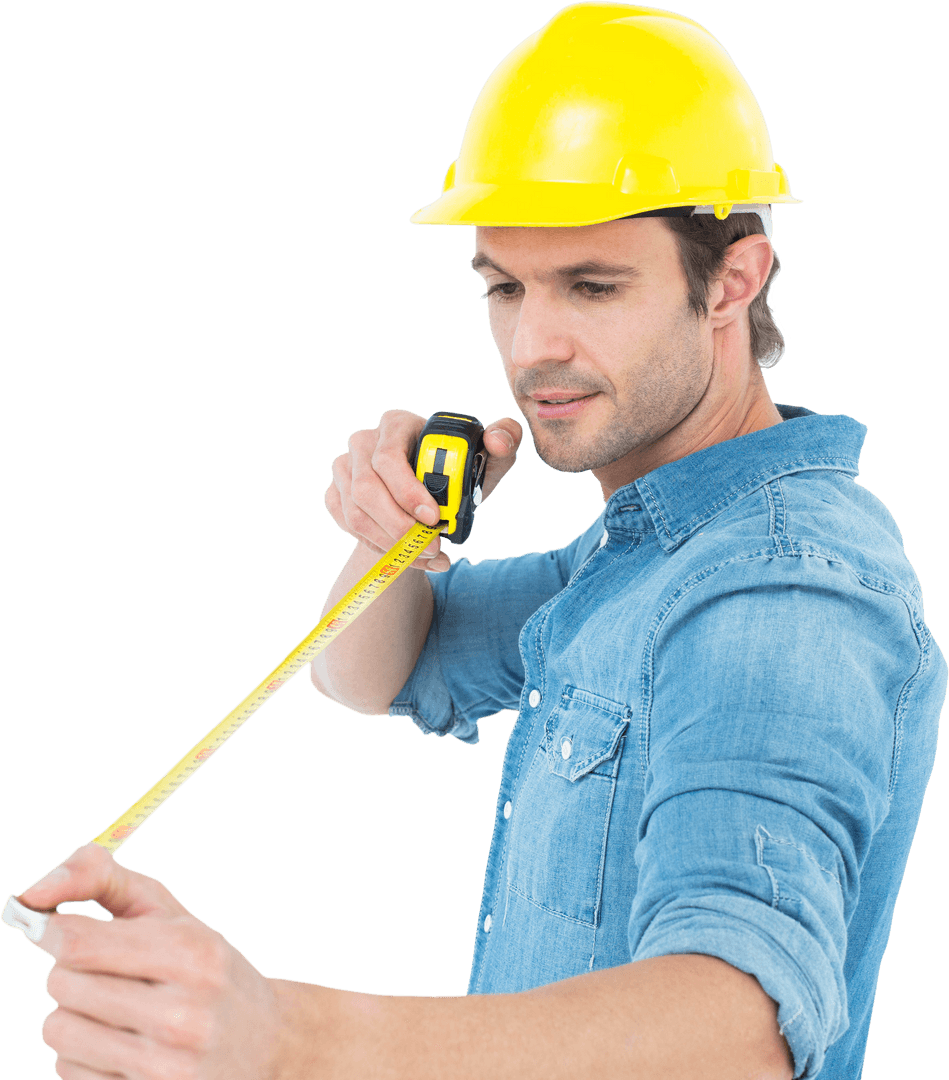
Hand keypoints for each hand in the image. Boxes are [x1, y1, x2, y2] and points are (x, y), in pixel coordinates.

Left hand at [13, 842, 282, 1079]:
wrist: (265, 1041)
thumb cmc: (205, 966)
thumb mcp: (172, 912)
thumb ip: (103, 879)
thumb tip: (34, 892)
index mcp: (191, 953)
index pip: (79, 943)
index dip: (52, 931)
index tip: (52, 928)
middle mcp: (181, 1013)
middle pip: (62, 983)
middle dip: (73, 970)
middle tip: (106, 971)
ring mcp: (164, 1068)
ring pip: (57, 1030)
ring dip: (74, 1015)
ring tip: (114, 1010)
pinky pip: (68, 1072)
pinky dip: (84, 1055)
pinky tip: (124, 1046)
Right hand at [325, 408, 521, 571]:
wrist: (429, 496)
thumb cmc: (458, 471)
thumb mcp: (486, 459)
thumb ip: (505, 440)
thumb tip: (497, 439)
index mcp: (397, 424)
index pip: (389, 457)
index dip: (407, 491)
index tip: (434, 519)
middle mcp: (364, 442)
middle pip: (366, 490)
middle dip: (400, 527)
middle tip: (433, 548)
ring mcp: (345, 469)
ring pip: (356, 514)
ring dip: (392, 545)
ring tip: (428, 557)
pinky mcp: (335, 494)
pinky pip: (349, 527)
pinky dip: (379, 549)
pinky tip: (406, 556)